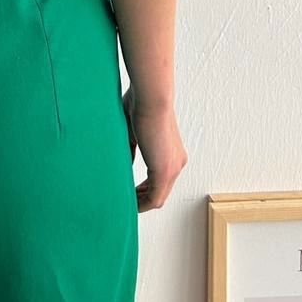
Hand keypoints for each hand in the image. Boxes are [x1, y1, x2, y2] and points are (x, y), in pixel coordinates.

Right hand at [123, 85, 186, 211]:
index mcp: (172, 152)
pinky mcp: (165, 171)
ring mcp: (173, 168)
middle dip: (143, 198)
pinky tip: (129, 202)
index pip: (160, 179)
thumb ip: (132, 150)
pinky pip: (155, 198)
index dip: (145, 188)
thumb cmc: (141, 104)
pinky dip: (142, 204)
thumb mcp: (133, 132)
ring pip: (158, 197)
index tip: (130, 190)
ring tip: (126, 203)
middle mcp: (177, 162)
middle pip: (161, 191)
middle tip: (127, 199)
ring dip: (142, 203)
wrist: (151, 97)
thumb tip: (125, 163)